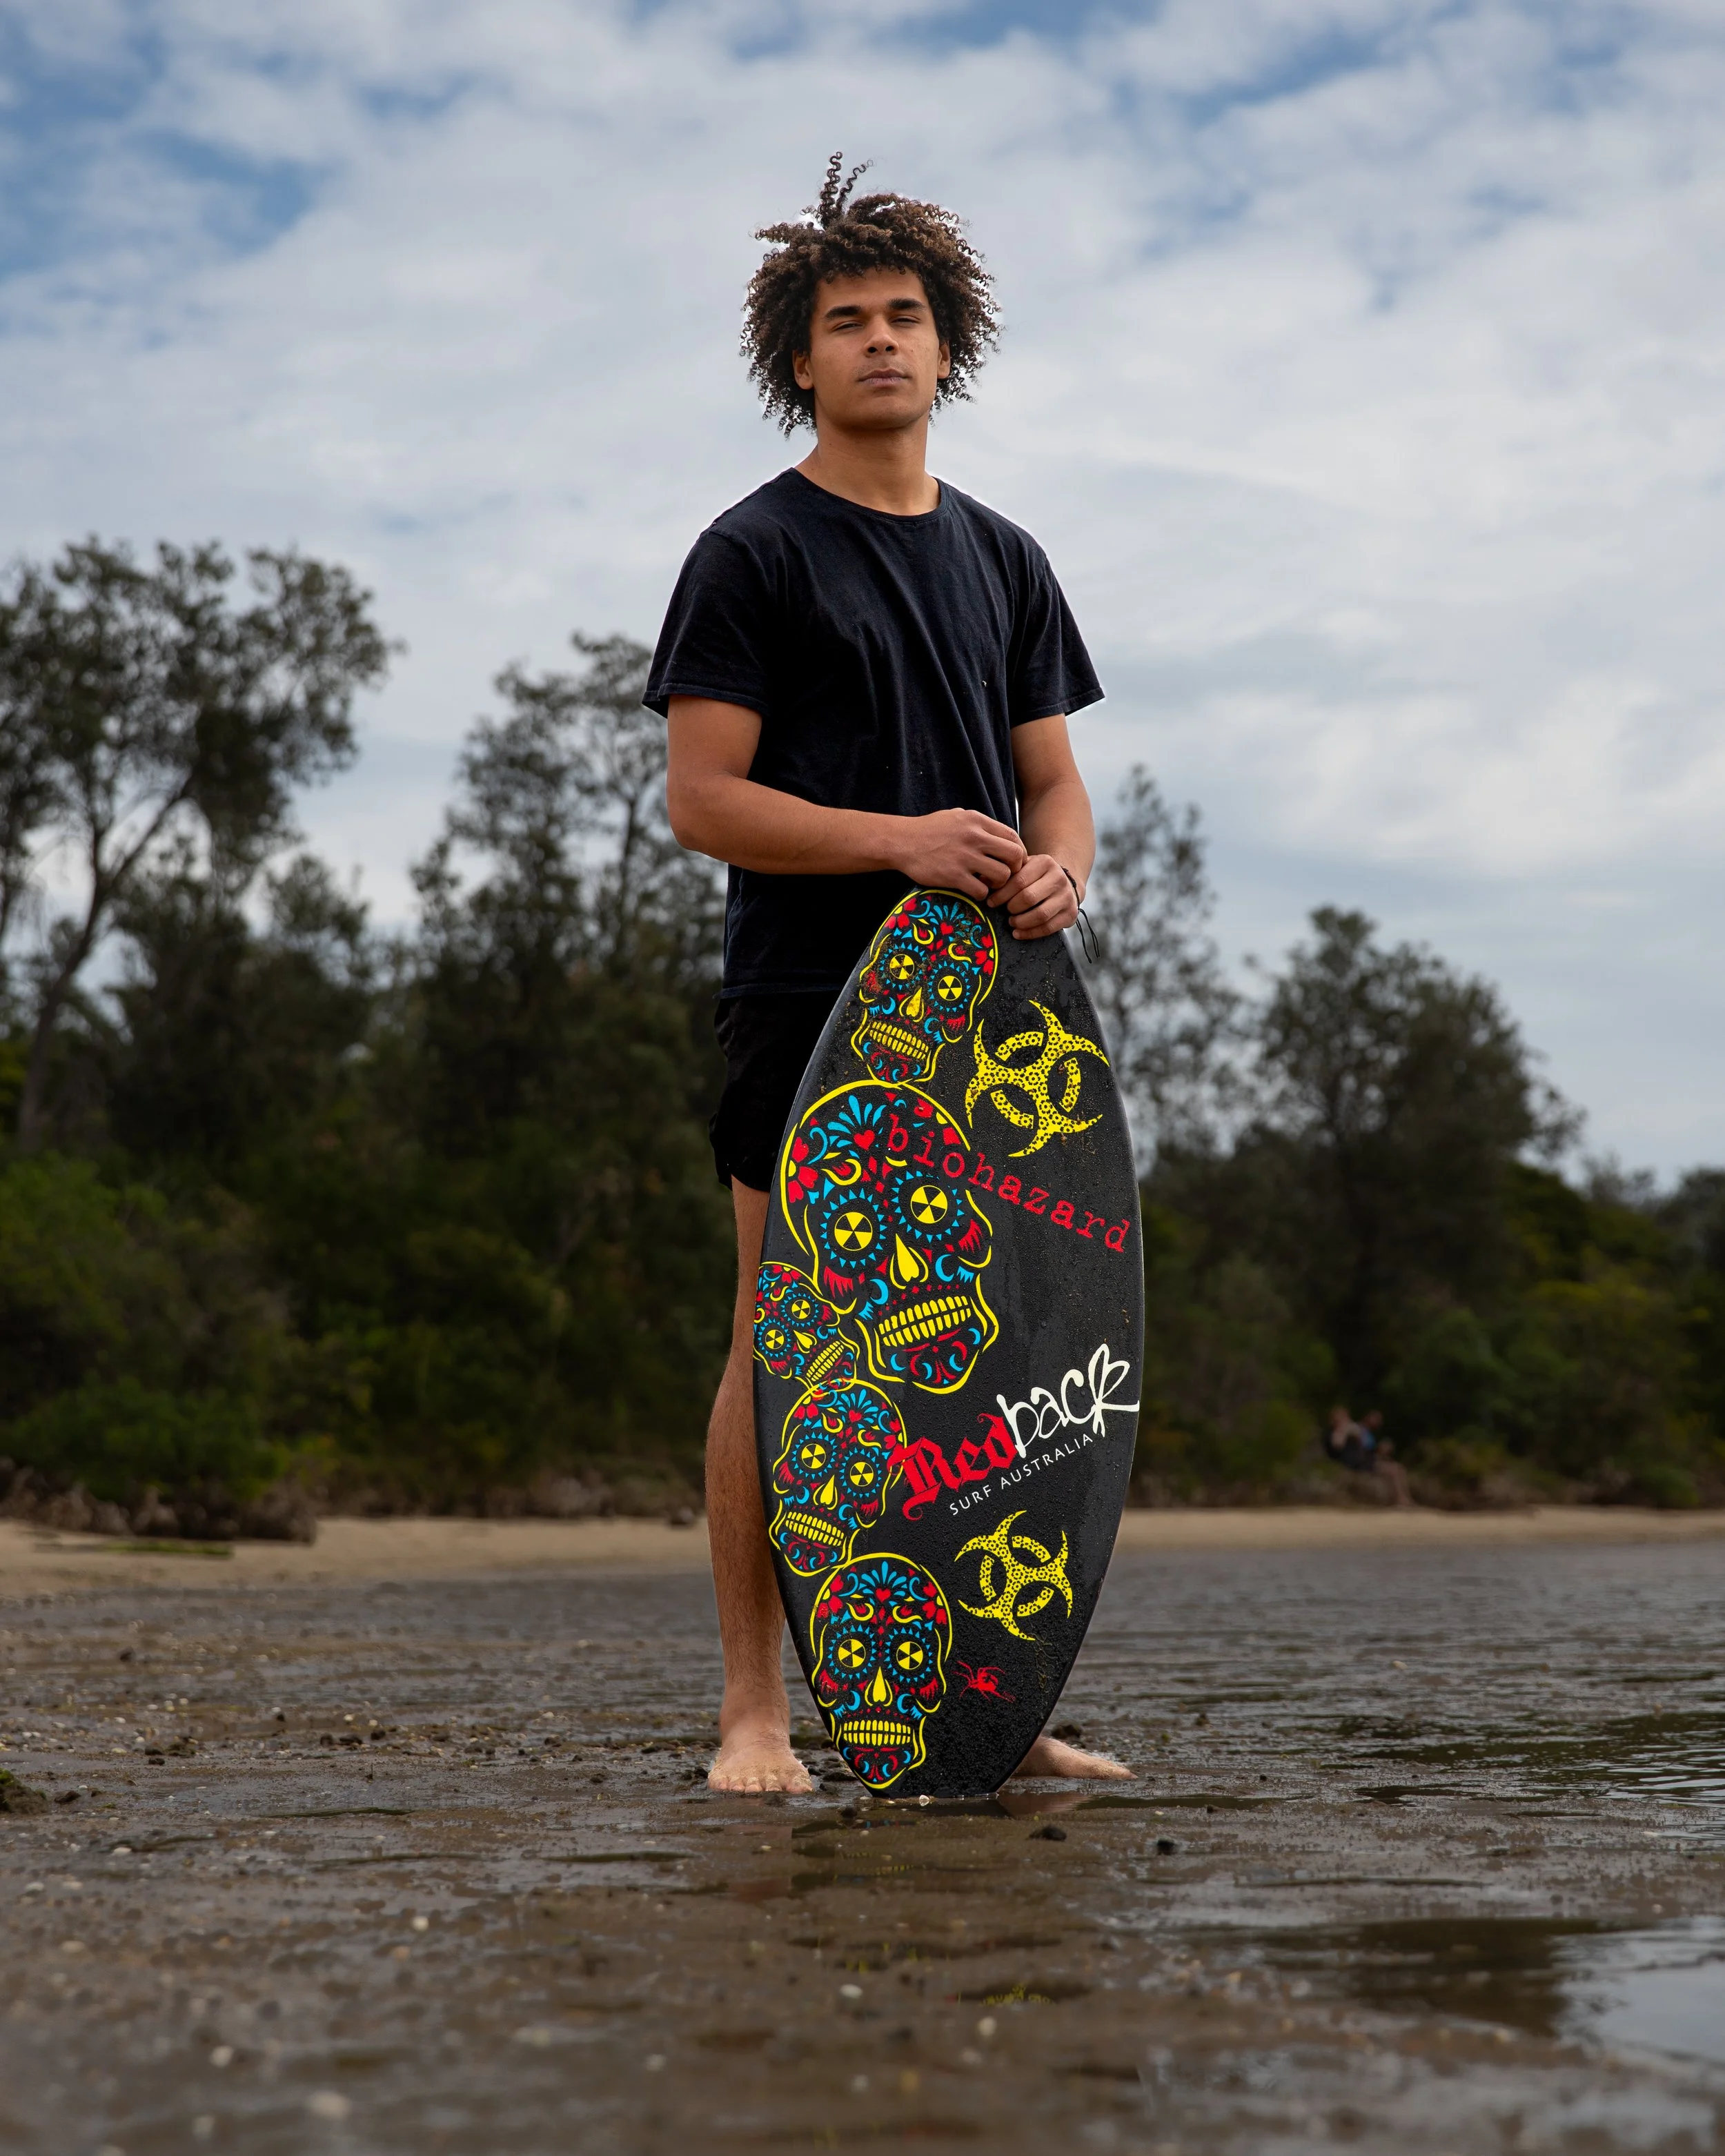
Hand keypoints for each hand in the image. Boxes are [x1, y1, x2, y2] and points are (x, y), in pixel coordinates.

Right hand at [893, 808, 1025, 899]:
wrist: (901, 842)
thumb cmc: (928, 829)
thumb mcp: (956, 816)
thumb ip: (978, 824)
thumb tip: (999, 835)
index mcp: (977, 821)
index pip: (1013, 836)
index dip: (1019, 852)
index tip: (1013, 862)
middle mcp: (975, 837)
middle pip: (1014, 855)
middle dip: (1014, 869)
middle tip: (1003, 875)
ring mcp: (965, 857)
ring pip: (1002, 875)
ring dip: (998, 884)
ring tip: (987, 884)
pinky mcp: (953, 876)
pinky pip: (981, 891)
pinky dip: (981, 895)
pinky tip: (972, 890)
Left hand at [988, 853, 1079, 938]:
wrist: (1064, 882)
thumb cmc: (1035, 876)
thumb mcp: (1023, 867)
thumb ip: (1005, 873)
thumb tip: (981, 882)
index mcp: (1045, 862)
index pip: (1019, 881)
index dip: (1001, 894)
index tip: (990, 901)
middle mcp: (1059, 878)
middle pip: (1028, 897)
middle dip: (1011, 908)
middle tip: (1003, 911)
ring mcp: (1067, 897)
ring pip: (1040, 915)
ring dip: (1021, 922)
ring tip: (1011, 922)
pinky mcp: (1070, 914)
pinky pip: (1048, 928)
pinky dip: (1030, 933)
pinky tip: (1018, 933)